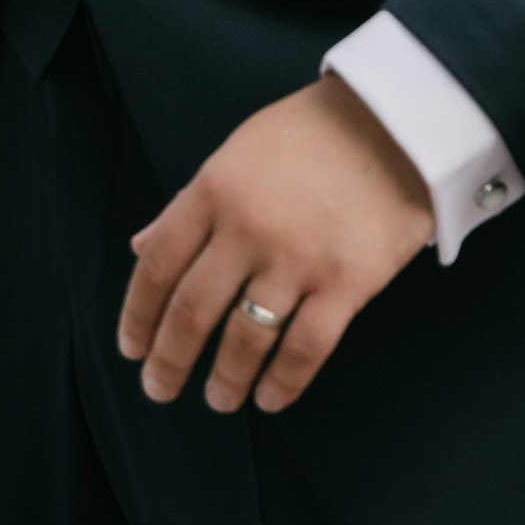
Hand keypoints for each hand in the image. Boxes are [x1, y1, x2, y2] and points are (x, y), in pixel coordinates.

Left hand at [118, 73, 433, 414]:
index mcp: (212, 192)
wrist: (394, 125)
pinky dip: (283, 381)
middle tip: (159, 388)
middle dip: (170, 359)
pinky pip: (306, 347)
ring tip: (217, 400)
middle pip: (193, 310)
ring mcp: (297, 259)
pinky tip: (269, 399)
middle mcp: (247, 229)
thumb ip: (188, 207)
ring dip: (225, 379)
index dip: (138, 315)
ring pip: (245, 338)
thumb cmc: (308, 137)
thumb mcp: (234, 155)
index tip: (131, 348)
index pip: (158, 266)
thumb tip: (140, 247)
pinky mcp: (347, 283)